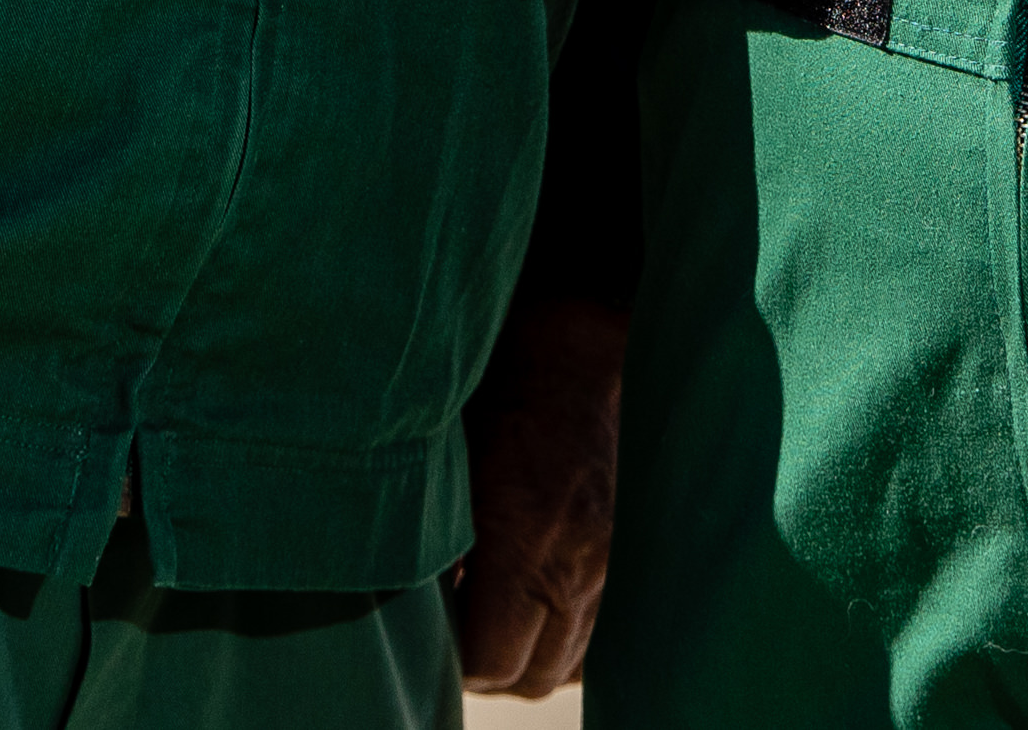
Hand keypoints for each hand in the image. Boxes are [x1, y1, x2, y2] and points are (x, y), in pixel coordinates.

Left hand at [450, 298, 626, 697]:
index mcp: (523, 539)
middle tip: (449, 635)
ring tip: (485, 625)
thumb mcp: (447, 458)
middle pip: (528, 675)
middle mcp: (573, 567)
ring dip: (523, 659)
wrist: (577, 352)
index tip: (428, 634)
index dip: (452, 661)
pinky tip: (528, 613)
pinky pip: (593, 641)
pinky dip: (560, 643)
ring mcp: (605, 568)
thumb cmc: (499, 390)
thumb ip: (429, 536)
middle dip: (486, 668)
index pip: (490, 658)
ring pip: (563, 665)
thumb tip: (406, 599)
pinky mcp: (621, 560)